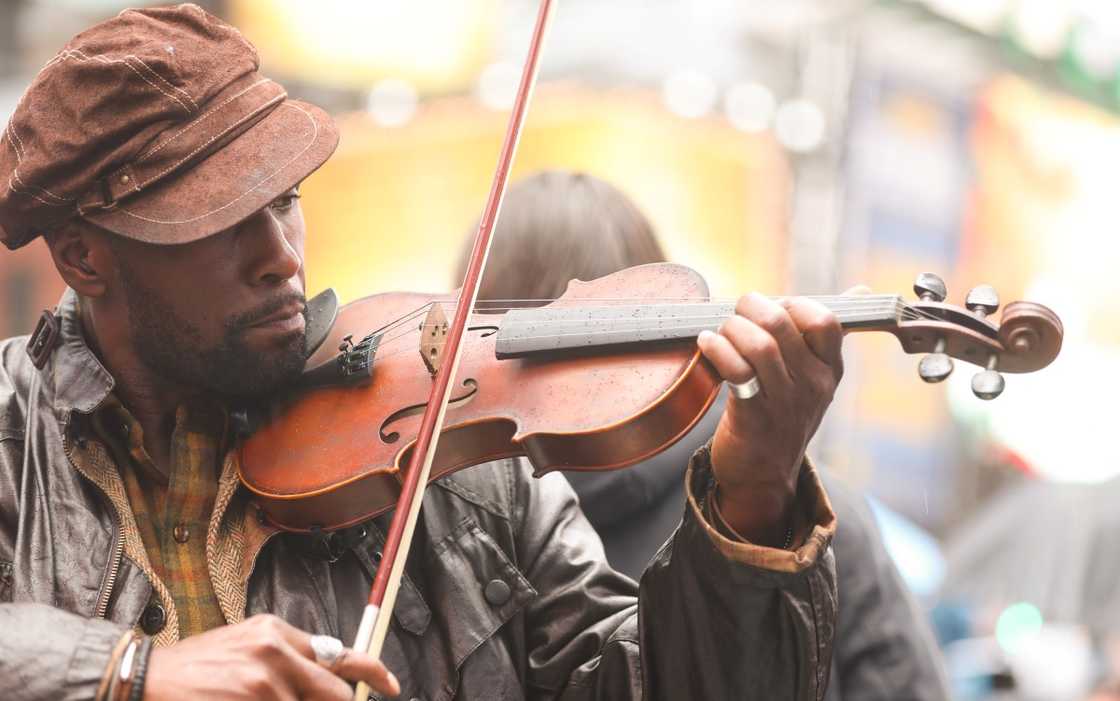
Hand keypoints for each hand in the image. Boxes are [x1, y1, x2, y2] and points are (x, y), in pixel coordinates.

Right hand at [145, 614, 400, 699]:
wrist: (144, 680)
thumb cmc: (194, 670)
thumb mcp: (245, 645)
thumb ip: (288, 658)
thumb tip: (328, 679)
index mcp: (277, 631)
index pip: (342, 653)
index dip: (374, 674)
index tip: (391, 687)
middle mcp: (276, 652)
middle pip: (336, 694)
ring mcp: (264, 683)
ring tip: (253, 698)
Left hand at [696, 292, 842, 545]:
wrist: (762, 476)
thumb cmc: (782, 416)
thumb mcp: (814, 378)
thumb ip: (827, 335)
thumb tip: (862, 289)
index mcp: (830, 369)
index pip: (826, 320)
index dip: (792, 303)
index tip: (771, 309)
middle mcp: (813, 384)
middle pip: (781, 324)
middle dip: (749, 307)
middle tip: (735, 314)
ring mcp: (785, 402)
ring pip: (758, 344)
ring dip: (730, 327)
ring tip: (718, 331)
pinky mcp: (755, 418)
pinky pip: (736, 371)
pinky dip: (716, 348)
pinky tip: (706, 343)